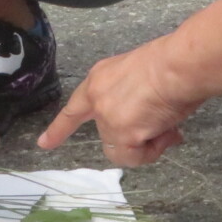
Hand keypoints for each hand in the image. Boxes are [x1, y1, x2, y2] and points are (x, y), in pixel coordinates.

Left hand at [38, 36, 198, 164]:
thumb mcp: (140, 76)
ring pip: (123, 149)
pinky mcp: (121, 134)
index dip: (60, 128)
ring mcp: (107, 118)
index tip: (44, 144)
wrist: (178, 66)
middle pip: (109, 134)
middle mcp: (97, 98)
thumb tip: (153, 122)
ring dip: (149, 144)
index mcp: (99, 79)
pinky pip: (136, 156)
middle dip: (137, 135)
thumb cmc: (171, 64)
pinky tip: (168, 133)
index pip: (75, 109)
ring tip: (169, 128)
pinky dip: (153, 150)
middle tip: (164, 127)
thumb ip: (134, 99)